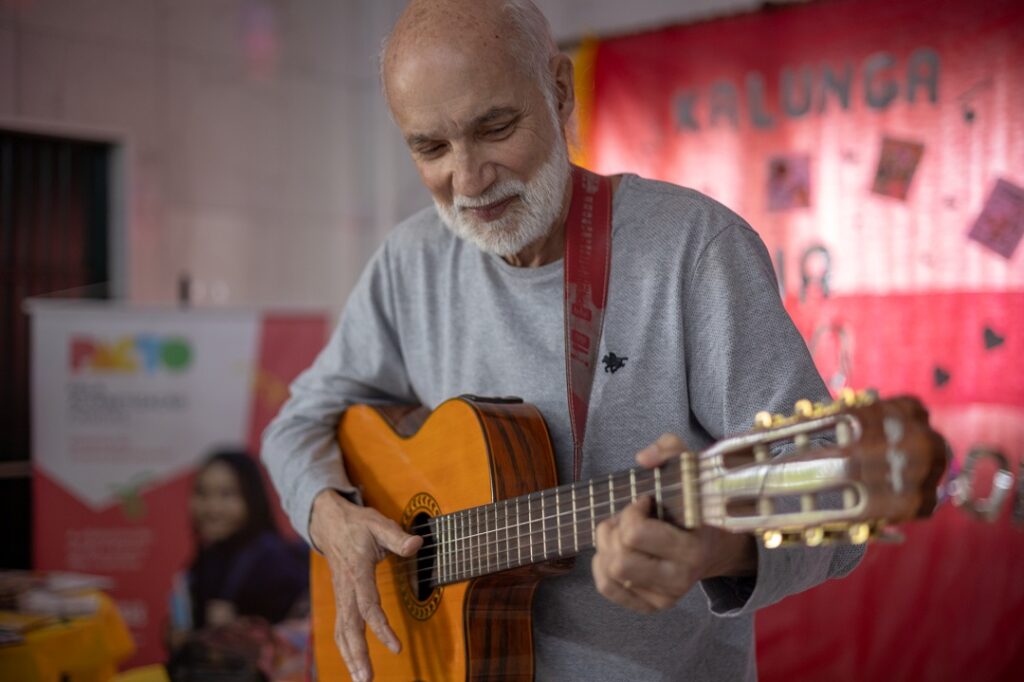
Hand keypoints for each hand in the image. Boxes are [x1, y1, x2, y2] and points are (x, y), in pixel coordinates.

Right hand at [310, 489, 421, 681]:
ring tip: (362, 680)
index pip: (368, 606)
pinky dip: (346, 649)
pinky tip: (354, 665)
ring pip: (342, 632)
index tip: (396, 647)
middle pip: (350, 627)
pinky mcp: (341, 600)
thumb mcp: (378, 523)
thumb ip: (397, 536)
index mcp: (357, 572)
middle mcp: (346, 589)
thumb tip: (417, 544)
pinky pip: (341, 629)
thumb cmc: (358, 524)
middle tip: (367, 679)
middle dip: (358, 655)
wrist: (329, 523)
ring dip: (350, 658)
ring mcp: (341, 596)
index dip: (381, 628)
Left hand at [592, 434, 755, 612]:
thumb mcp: (690, 468)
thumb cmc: (696, 502)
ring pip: (611, 572)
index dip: (632, 509)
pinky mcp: (651, 604)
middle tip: (630, 517)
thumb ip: (669, 450)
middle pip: (619, 558)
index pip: (636, 533)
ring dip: (607, 546)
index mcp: (692, 547)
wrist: (716, 543)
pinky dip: (601, 566)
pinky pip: (607, 588)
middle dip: (615, 529)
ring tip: (623, 533)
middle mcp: (680, 577)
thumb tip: (643, 459)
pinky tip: (616, 550)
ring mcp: (666, 595)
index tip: (646, 500)